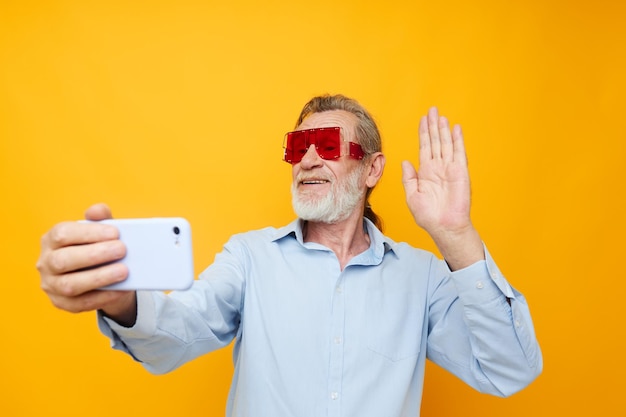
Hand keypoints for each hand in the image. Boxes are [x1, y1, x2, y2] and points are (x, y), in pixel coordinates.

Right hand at [36, 203, 136, 324]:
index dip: (89, 233)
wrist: (101, 276)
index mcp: (52, 240)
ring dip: (99, 277)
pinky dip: (103, 296)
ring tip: (124, 271)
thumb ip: (100, 219)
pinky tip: (120, 289)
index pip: (63, 234)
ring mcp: (51, 285)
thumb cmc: (98, 248)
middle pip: (63, 260)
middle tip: (122, 250)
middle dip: (95, 255)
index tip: (115, 233)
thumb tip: (98, 210)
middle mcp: (46, 262)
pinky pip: (81, 303)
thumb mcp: (100, 232)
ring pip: (70, 285)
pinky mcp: (62, 303)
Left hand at [401, 107, 483, 268]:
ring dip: (443, 130)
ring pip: (446, 144)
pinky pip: (458, 153)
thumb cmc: (428, 216)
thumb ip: (409, 178)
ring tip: (440, 115)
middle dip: (433, 126)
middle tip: (431, 110)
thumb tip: (406, 162)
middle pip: (435, 141)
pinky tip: (455, 128)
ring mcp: (449, 169)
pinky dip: (457, 140)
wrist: (444, 227)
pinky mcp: (460, 172)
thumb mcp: (412, 196)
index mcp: (426, 172)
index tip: (422, 120)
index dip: (423, 133)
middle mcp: (438, 168)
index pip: (424, 147)